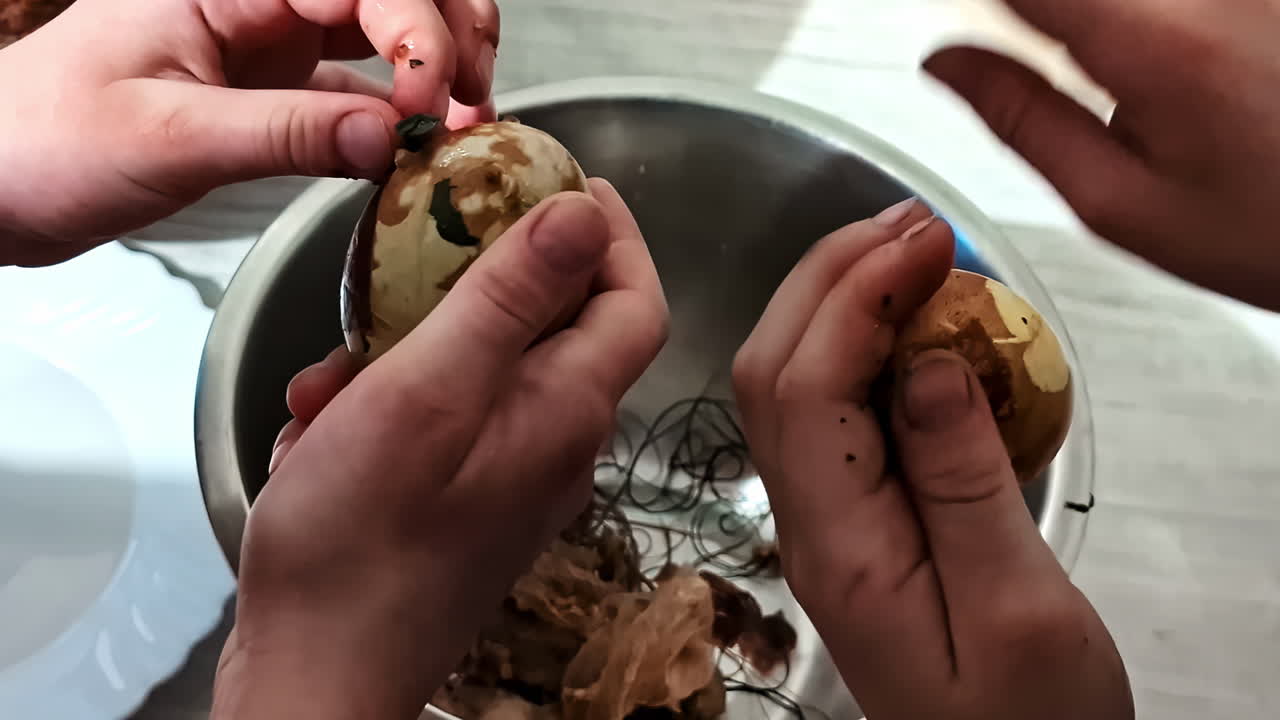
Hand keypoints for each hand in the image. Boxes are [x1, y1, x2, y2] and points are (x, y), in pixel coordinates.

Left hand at [0, 0, 498, 265]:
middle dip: (448, 35)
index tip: (425, 105)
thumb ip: (285, 136)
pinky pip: (359, 89)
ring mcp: (271, 40)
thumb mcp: (169, 139)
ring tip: (463, 121)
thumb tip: (385, 138)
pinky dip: (400, 115)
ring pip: (387, 29)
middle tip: (471, 102)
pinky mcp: (274, 86)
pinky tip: (420, 145)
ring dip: (438, 66)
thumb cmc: (44, 141)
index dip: (415, 34)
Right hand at [212, 180, 668, 719]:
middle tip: (418, 254)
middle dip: (490, 282)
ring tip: (342, 368)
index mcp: (568, 408)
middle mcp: (560, 445)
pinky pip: (452, 424)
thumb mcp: (431, 387)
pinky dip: (397, 402)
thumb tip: (584, 214)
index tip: (567, 180)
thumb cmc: (362, 534)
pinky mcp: (470, 506)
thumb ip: (510, 296)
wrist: (320, 672)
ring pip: (492, 373)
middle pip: (563, 329)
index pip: (636, 301)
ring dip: (419, 346)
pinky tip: (327, 421)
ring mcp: (516, 481)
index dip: (614, 234)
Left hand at [731, 199, 1132, 719]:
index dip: (854, 295)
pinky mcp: (856, 521)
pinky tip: (913, 324)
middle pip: (774, 371)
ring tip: (911, 253)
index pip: (804, 387)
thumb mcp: (1017, 610)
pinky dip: (862, 349)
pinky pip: (832, 414)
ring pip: (793, 386)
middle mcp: (809, 524)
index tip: (925, 237)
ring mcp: (825, 521)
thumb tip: (923, 360)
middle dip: (827, 279)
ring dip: (837, 304)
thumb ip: (965, 484)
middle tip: (911, 224)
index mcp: (837, 544)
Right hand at [924, 0, 1279, 311]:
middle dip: (1035, 17)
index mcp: (1152, 39)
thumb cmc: (1272, 227)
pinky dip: (1133, 18)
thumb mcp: (1122, 203)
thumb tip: (946, 63)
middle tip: (1031, 54)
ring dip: (1085, 22)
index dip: (967, 1)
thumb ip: (1022, 119)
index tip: (952, 21)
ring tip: (1072, 58)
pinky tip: (1124, 48)